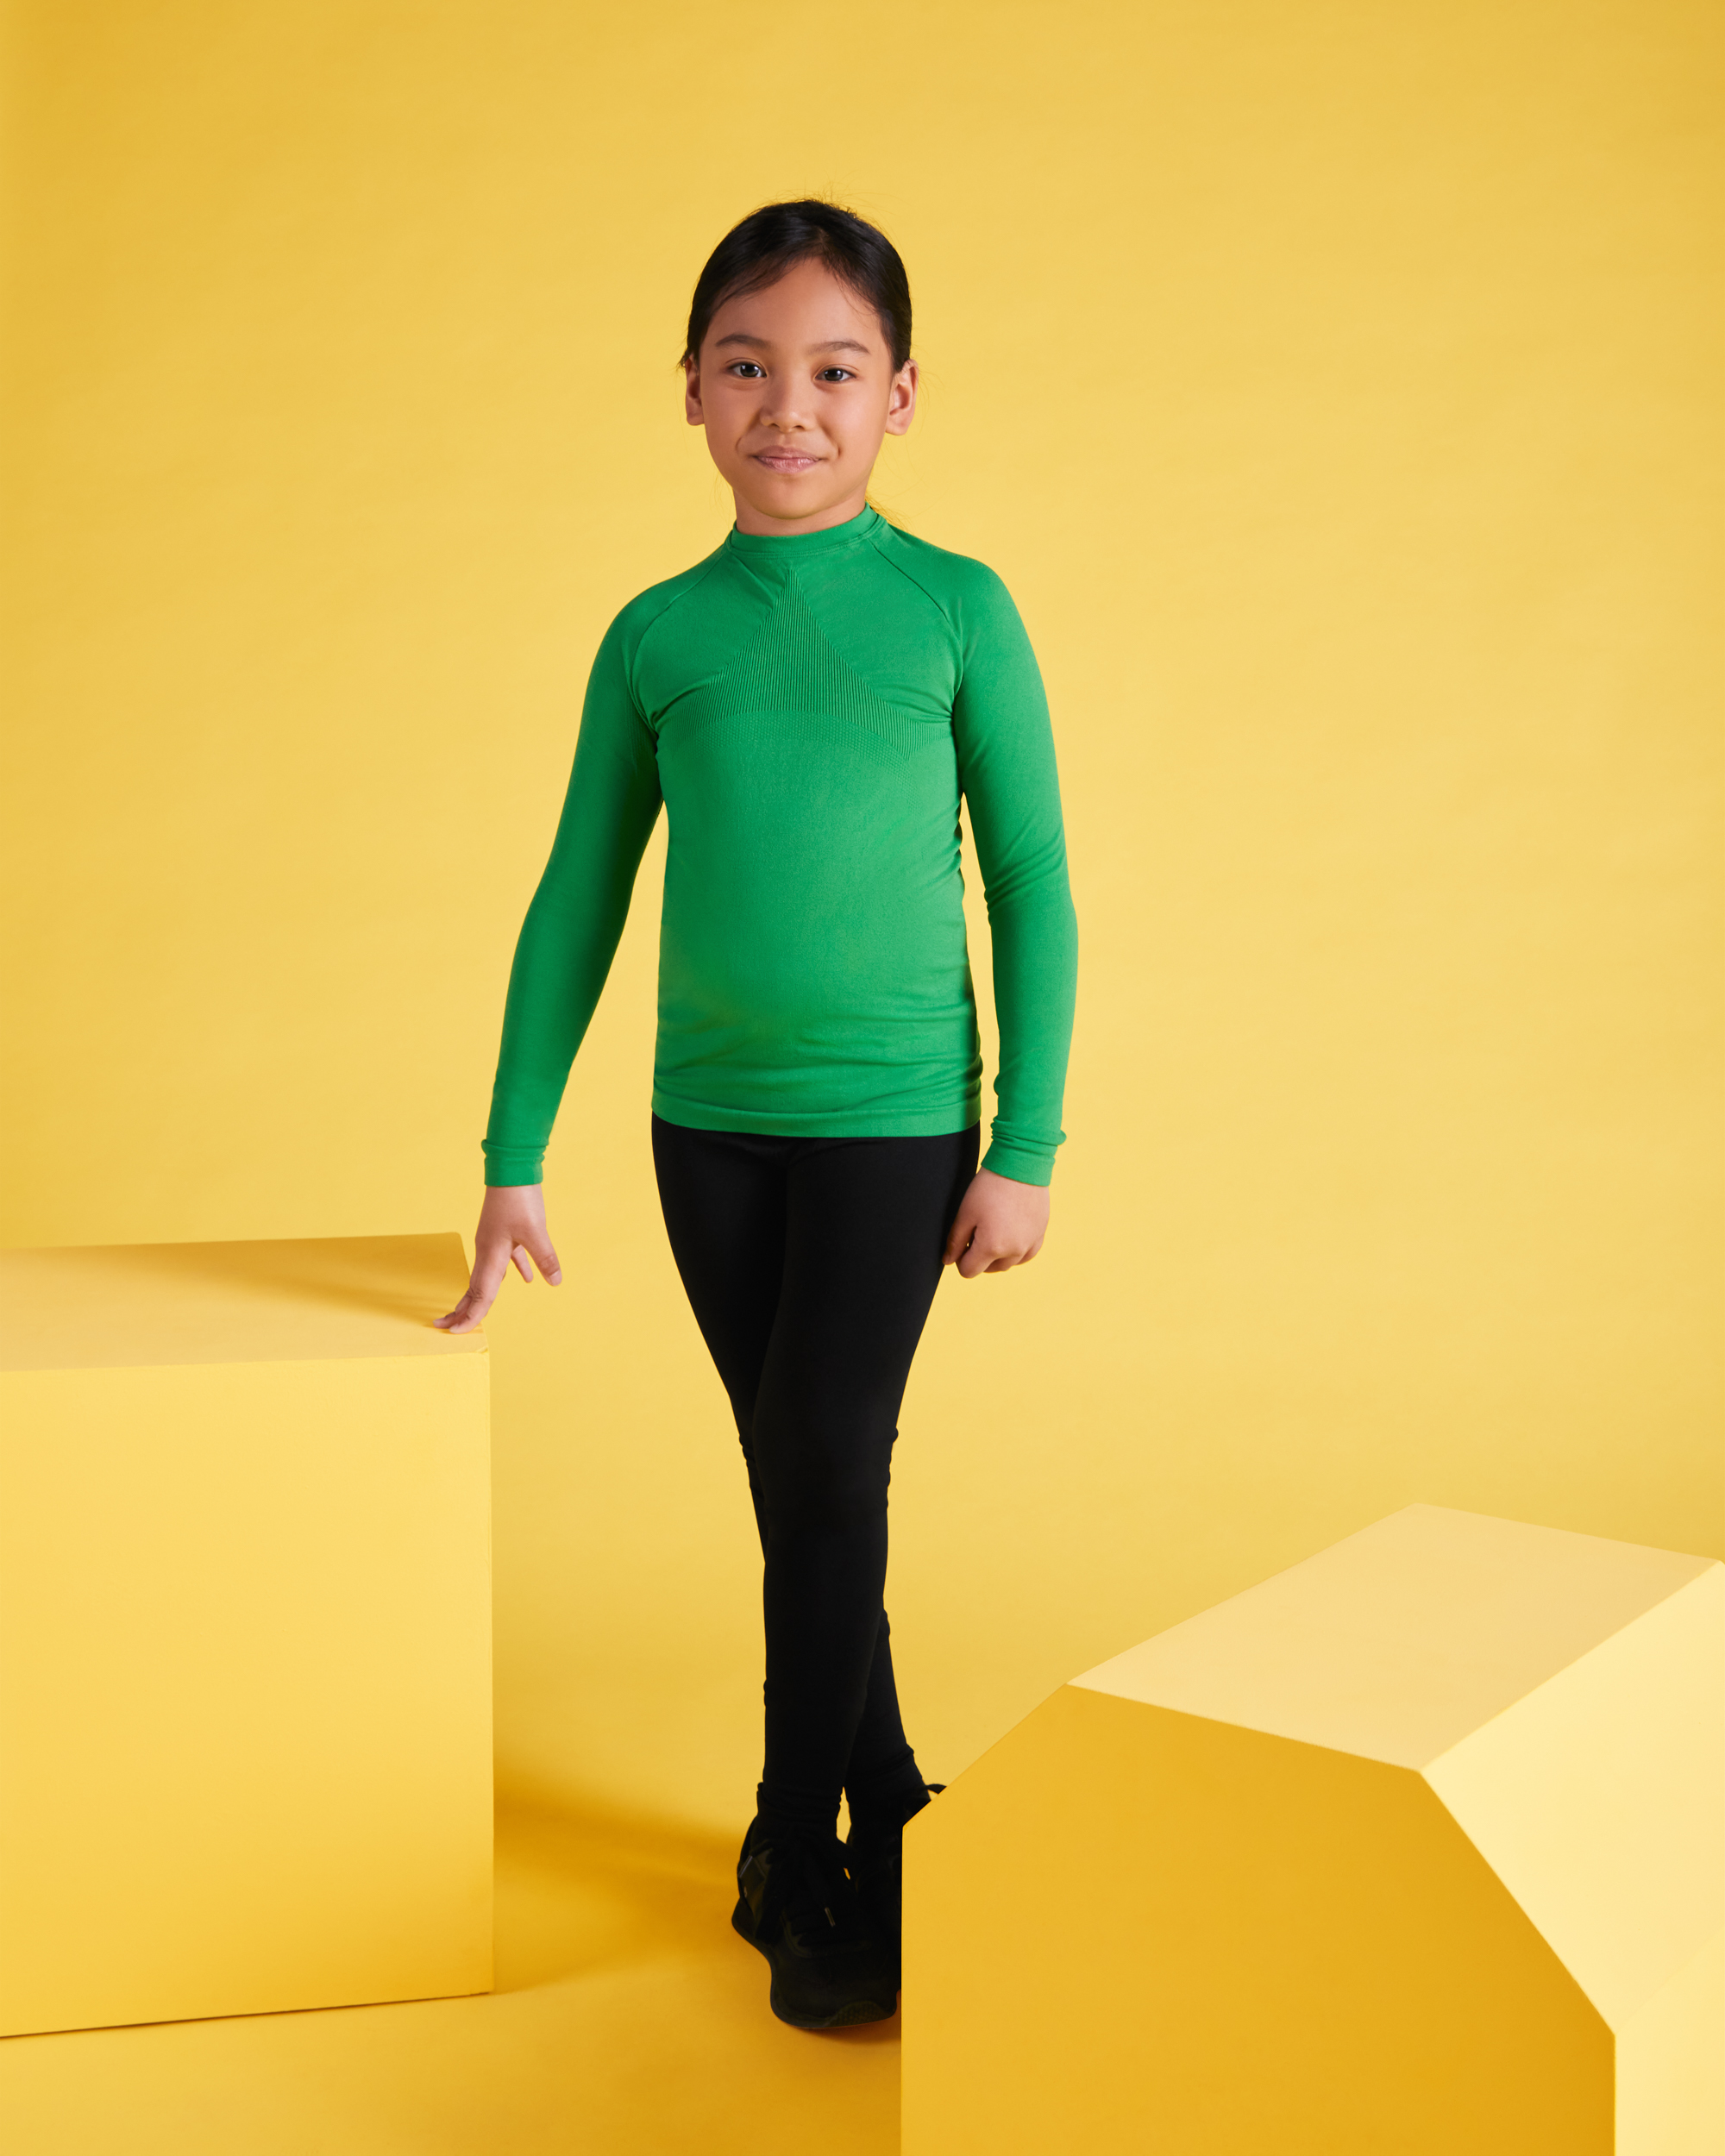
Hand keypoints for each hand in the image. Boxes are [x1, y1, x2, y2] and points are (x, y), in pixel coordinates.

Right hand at [434, 1184, 562, 1331]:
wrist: (512, 1169)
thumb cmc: (519, 1198)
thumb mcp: (536, 1230)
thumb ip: (545, 1258)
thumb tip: (554, 1281)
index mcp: (491, 1255)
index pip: (480, 1294)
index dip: (470, 1316)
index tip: (456, 1333)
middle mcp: (487, 1251)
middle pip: (474, 1288)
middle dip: (462, 1310)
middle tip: (447, 1328)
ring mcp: (493, 1241)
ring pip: (485, 1275)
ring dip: (479, 1295)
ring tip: (472, 1310)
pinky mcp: (502, 1233)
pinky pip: (504, 1260)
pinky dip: (511, 1272)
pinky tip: (526, 1278)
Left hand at [942, 1167, 1049, 1278]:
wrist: (1021, 1164)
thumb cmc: (989, 1187)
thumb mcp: (965, 1213)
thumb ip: (955, 1241)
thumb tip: (948, 1261)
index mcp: (992, 1247)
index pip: (969, 1271)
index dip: (960, 1259)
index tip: (961, 1242)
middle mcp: (1014, 1251)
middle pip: (989, 1269)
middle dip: (979, 1257)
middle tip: (976, 1231)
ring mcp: (1030, 1243)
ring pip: (1009, 1264)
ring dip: (998, 1256)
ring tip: (992, 1231)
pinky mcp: (1041, 1233)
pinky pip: (1027, 1254)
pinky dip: (1016, 1251)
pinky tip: (1009, 1236)